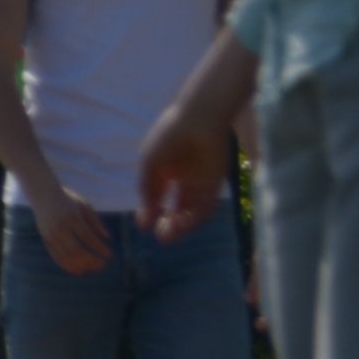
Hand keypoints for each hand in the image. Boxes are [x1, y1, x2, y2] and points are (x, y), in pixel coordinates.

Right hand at [27, 181, 114, 277]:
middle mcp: (60, 228)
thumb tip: (107, 238)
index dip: (99, 248)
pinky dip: (69, 266)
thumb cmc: (67, 199)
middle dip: (92, 260)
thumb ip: (96, 222)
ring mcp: (51, 235)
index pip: (88, 238)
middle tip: (103, 264)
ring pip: (67, 257)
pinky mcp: (46, 240)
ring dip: (82, 266)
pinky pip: (57, 258)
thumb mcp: (84, 206)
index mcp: (71, 218)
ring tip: (93, 268)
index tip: (109, 255)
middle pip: (77, 251)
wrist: (42, 194)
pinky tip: (80, 269)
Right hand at [133, 100, 231, 243]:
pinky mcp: (214, 186)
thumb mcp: (150, 164)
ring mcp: (199, 184)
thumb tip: (143, 219)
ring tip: (169, 234)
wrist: (198, 121)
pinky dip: (195, 219)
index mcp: (165, 171)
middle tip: (162, 237)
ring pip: (190, 212)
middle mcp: (183, 180)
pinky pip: (205, 208)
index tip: (144, 225)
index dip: (152, 213)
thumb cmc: (168, 137)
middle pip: (176, 209)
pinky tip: (183, 223)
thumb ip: (147, 190)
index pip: (159, 199)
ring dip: (181, 227)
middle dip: (168, 225)